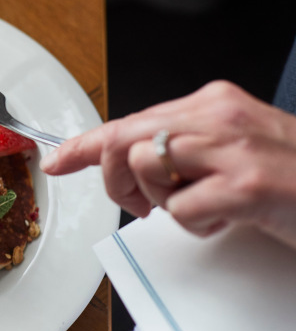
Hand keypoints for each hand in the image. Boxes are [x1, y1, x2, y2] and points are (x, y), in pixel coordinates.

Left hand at [40, 81, 295, 249]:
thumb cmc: (295, 177)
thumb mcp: (232, 152)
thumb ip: (185, 150)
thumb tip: (128, 162)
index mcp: (214, 104)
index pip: (129, 120)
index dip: (84, 144)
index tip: (57, 161)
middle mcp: (219, 117)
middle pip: (123, 141)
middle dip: (117, 180)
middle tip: (145, 202)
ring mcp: (234, 149)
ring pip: (144, 167)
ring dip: (160, 202)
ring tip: (199, 208)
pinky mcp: (247, 186)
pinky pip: (180, 210)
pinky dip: (194, 226)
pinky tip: (225, 221)